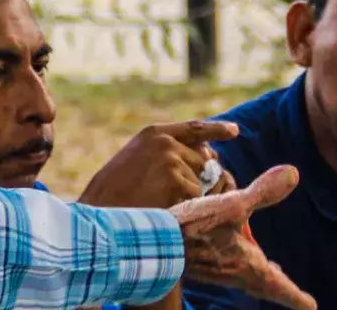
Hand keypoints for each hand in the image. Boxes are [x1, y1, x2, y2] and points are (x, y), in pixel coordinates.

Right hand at [79, 120, 237, 209]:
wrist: (101, 207)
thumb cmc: (116, 189)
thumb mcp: (139, 159)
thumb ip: (168, 152)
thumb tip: (208, 155)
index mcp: (155, 132)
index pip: (194, 128)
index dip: (217, 129)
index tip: (235, 130)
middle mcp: (166, 141)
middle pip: (203, 160)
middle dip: (199, 178)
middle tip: (173, 193)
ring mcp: (172, 159)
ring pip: (201, 181)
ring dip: (188, 194)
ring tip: (158, 200)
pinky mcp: (177, 180)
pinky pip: (196, 196)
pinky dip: (186, 206)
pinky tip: (163, 207)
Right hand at [173, 165, 315, 309]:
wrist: (156, 241)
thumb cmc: (197, 226)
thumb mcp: (233, 204)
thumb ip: (263, 191)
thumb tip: (293, 173)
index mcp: (248, 266)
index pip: (280, 287)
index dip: (297, 297)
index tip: (311, 305)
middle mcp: (235, 274)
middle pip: (264, 287)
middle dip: (281, 290)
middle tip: (297, 297)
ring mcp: (218, 272)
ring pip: (247, 280)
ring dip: (261, 278)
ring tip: (271, 272)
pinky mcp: (202, 266)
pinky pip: (231, 272)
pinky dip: (242, 268)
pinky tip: (236, 256)